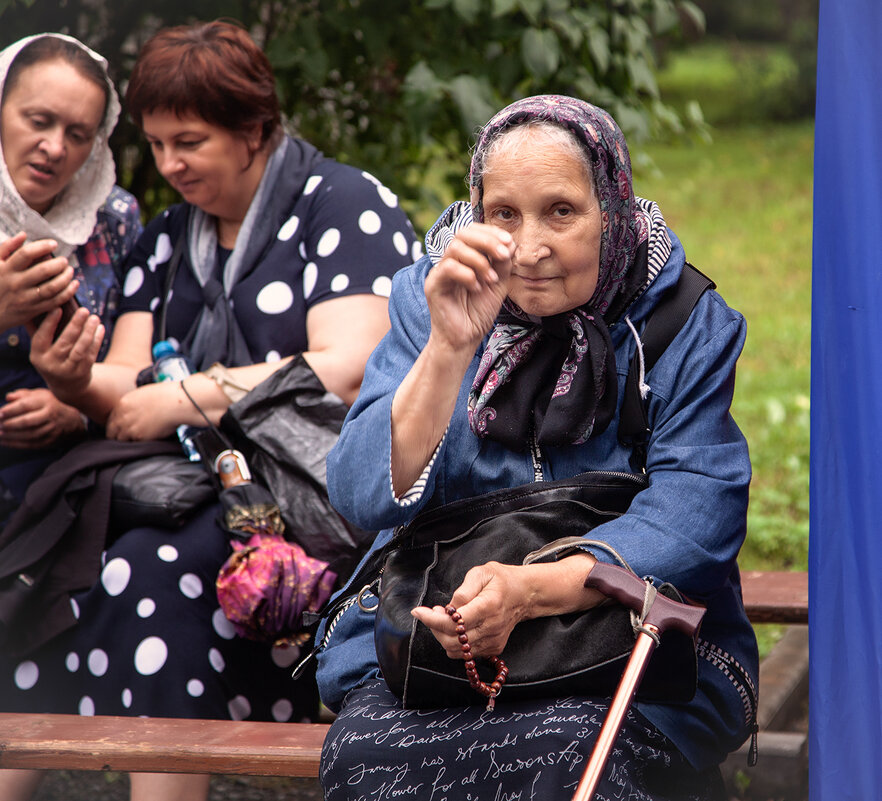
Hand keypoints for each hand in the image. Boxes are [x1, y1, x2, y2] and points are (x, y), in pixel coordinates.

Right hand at [0, 232, 76, 329]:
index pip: (26, 254)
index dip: (42, 246)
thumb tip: (24, 235)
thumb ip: (6, 248)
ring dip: (66, 278)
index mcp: (6, 270)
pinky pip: (55, 301)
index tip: (54, 244)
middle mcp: (16, 284)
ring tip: (70, 270)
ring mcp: (26, 298)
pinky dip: (68, 292)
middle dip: (59, 264)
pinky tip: (74, 284)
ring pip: (52, 287)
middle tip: (64, 260)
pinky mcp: (34, 310)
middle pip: (43, 271)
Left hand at [0, 388, 86, 448]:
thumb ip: (22, 394)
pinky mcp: (49, 441)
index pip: (26, 405)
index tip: (0, 413)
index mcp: (46, 401)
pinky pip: (31, 444)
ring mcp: (51, 429)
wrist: (70, 421)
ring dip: (11, 435)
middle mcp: (50, 415)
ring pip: (29, 434)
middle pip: (28, 421)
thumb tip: (8, 397)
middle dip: (10, 424)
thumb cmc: (48, 405)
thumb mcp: (39, 395)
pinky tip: (4, 442)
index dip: (11, 410)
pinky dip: (16, 444)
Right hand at [27, 306, 103, 402]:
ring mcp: (67, 370)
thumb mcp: (41, 349)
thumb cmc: (52, 359)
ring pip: (80, 349)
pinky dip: (97, 340)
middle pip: (64, 342)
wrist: (66, 386)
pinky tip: (100, 328)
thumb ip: (37, 330)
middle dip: (75, 325)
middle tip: (84, 310)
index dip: (49, 323)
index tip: (58, 308)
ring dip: (89, 332)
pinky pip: (91, 354)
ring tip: (95, 318)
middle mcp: (50, 364)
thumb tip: (36, 307)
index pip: (41, 337)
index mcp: (37, 356)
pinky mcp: (82, 373)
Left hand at [106, 381, 189, 441]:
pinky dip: (138, 444)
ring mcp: (130, 427)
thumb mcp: (143, 394)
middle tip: (124, 438)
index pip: (111, 419)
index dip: (116, 425)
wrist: (176, 403)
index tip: (120, 429)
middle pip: (111, 432)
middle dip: (116, 435)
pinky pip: (134, 444)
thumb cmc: (166, 396)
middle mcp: (122, 416)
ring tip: (135, 441)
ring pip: (120, 440)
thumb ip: (133, 404)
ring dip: (126, 441)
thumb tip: (133, 411)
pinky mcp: (139, 436)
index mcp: (123, 403)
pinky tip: (145, 440)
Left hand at [412, 561, 528, 658]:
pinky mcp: (493, 648)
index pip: (455, 622)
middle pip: (453, 640)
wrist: (525, 594)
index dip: (432, 619)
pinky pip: (466, 654)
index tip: (418, 612)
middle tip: (431, 612)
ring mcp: (493, 640)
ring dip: (442, 636)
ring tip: (443, 618)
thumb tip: (450, 609)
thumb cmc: (502, 580)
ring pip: (457, 651)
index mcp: (488, 606)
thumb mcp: (482, 572)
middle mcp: (491, 627)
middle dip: (434, 628)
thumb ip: (463, 590)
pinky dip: (454, 643)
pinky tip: (454, 627)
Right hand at [424, 224, 514, 353]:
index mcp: (465, 258)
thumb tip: (510, 243)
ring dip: (479, 261)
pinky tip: (477, 288)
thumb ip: (502, 264)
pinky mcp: (433, 286)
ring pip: (455, 248)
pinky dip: (467, 275)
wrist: (465, 339)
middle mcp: (450, 261)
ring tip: (491, 279)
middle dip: (487, 241)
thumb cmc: (479, 312)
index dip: (491, 232)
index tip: (509, 242)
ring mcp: (440, 272)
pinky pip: (448, 268)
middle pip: (463, 234)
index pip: (473, 232)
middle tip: (504, 255)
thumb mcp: (498, 284)